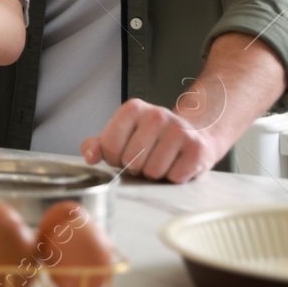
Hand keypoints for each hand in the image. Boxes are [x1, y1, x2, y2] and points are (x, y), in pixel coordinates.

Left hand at [80, 98, 219, 183]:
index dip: (114, 158)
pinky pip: (174, 177)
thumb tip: (90, 157)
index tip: (123, 154)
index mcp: (133, 109)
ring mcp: (179, 131)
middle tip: (146, 158)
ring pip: (152, 171)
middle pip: (131, 161)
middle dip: (135, 167)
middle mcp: (157, 115)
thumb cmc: (152, 137)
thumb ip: (98, 145)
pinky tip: (177, 163)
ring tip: (161, 160)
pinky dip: (174, 177)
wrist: (195, 133)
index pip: (109, 146)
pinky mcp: (197, 149)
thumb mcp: (121, 135)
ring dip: (154, 174)